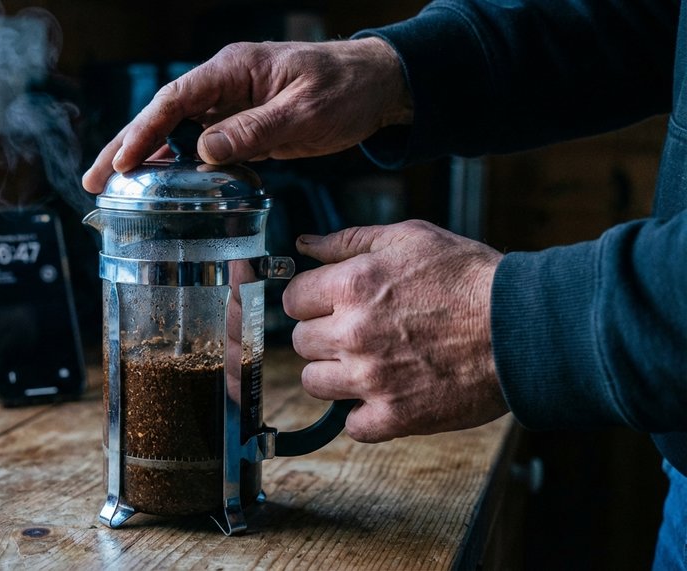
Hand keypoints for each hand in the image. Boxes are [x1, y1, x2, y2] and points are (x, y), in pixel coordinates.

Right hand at [82, 37, 412, 193]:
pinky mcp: (241, 123)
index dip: (144, 131)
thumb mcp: (304, 112)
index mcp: (233, 69)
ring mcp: (230, 104)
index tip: (122, 164)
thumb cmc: (344, 89)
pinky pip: (199, 143)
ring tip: (113, 189)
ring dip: (145, 158)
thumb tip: (204, 151)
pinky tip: (161, 185)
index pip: (175, 100)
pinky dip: (176, 163)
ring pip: (175, 131)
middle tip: (94, 181)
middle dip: (126, 146)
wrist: (375, 85)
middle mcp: (224, 84)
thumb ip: (255, 130)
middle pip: (162, 115)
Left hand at [282, 220, 507, 442]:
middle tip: (355, 331)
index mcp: (352, 286)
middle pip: (299, 342)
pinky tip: (384, 393)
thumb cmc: (470, 279)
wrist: (522, 328)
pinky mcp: (394, 416)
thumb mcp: (409, 237)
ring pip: (314, 383)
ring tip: (367, 362)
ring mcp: (371, 379)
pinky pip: (351, 426)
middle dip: (322, 334)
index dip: (310, 300)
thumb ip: (348, 241)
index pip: (292, 299)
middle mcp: (353, 333)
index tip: (328, 304)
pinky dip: (363, 414)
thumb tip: (305, 245)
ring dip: (334, 374)